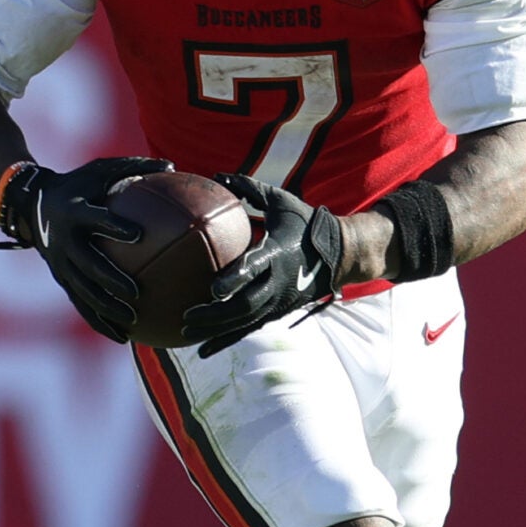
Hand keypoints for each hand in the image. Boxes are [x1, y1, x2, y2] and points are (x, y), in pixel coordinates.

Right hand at [9, 155, 171, 341]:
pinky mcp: (61, 279)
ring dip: (106, 308)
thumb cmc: (78, 184)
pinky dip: (100, 322)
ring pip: (83, 291)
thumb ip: (133, 168)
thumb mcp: (99, 170)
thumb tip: (173, 166)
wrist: (31, 204)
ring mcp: (60, 264)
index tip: (138, 235)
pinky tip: (124, 337)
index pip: (94, 219)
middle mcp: (64, 240)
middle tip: (137, 292)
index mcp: (73, 210)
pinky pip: (81, 304)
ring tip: (133, 321)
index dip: (114, 226)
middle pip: (88, 264)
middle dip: (111, 280)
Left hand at [182, 176, 343, 356]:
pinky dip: (224, 341)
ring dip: (215, 330)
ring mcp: (279, 302)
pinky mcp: (276, 313)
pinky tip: (201, 351)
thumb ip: (251, 189)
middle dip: (217, 314)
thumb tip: (218, 175)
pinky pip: (247, 329)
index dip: (236, 278)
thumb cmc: (306, 223)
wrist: (340, 255)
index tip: (214, 288)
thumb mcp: (282, 202)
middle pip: (246, 305)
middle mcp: (279, 283)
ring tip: (185, 333)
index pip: (256, 268)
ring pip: (244, 322)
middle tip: (187, 315)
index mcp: (278, 254)